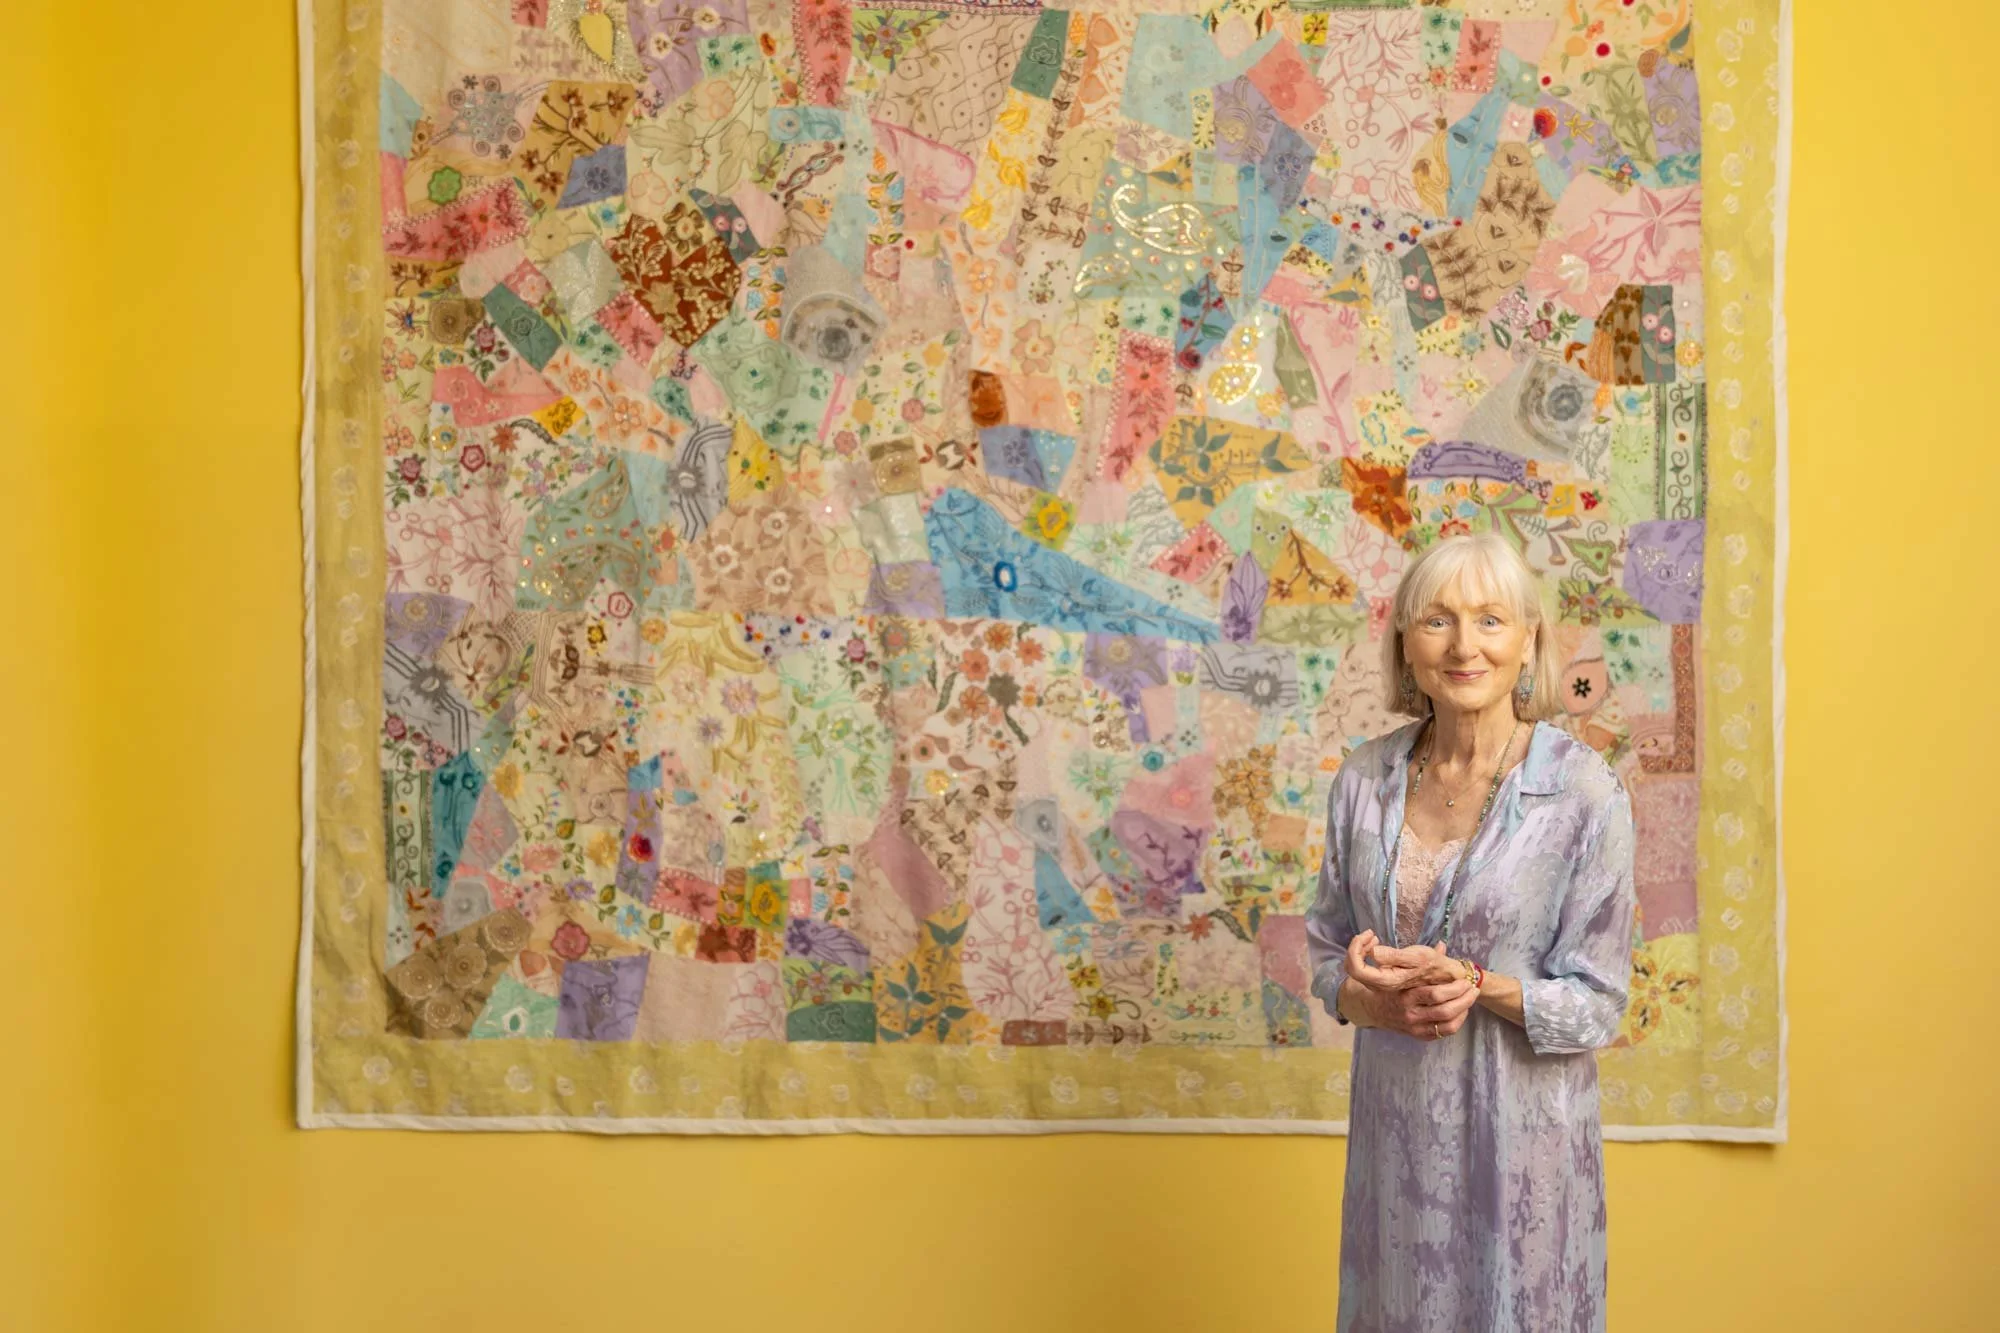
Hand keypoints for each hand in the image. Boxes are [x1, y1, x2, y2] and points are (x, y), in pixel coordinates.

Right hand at [1341, 932, 1478, 1041]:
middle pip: (1445, 1011)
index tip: (1466, 980)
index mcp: (1406, 996)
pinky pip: (1444, 1033)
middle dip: (1464, 1000)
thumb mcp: (1401, 972)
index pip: (1435, 994)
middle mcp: (1410, 1014)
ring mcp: (1415, 1027)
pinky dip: (1457, 1022)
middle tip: (1473, 989)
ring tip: (1470, 999)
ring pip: (1447, 1024)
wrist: (1373, 1009)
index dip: (1455, 988)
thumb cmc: (1391, 987)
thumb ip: (1422, 960)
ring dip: (1464, 1011)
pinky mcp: (1419, 1036)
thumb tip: (1442, 946)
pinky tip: (1461, 1012)